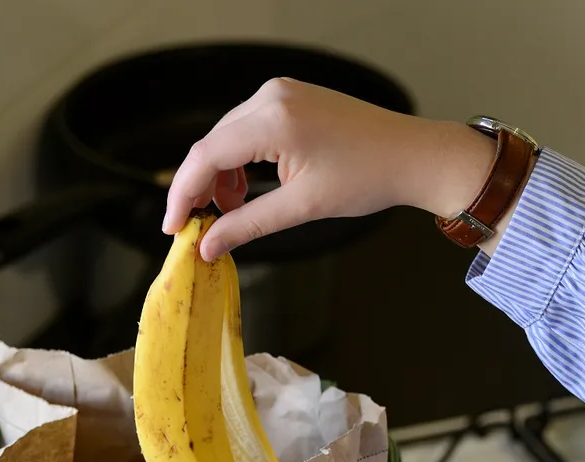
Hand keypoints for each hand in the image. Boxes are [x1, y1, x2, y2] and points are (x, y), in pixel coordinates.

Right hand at [162, 78, 498, 260]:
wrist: (411, 155)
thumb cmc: (368, 177)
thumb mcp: (302, 208)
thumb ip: (248, 225)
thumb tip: (208, 246)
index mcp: (274, 119)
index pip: (207, 156)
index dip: (183, 194)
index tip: (173, 227)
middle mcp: (272, 96)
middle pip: (213, 144)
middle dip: (200, 188)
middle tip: (196, 227)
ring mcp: (281, 92)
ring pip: (228, 137)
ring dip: (222, 176)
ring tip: (230, 212)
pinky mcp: (290, 98)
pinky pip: (248, 129)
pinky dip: (241, 161)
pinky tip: (248, 190)